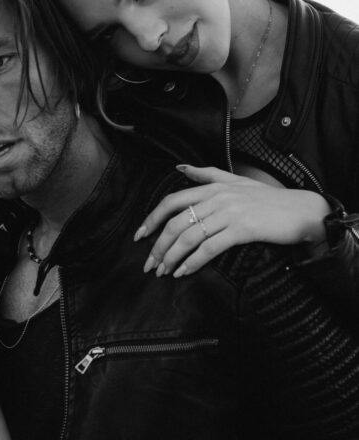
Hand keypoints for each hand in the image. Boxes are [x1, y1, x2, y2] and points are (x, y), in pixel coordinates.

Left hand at [135, 165, 330, 276]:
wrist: (301, 211)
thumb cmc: (268, 199)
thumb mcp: (236, 181)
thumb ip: (206, 175)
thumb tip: (180, 167)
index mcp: (212, 187)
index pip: (172, 201)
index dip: (151, 219)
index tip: (139, 236)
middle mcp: (217, 198)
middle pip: (175, 223)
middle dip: (158, 247)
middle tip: (149, 265)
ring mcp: (229, 213)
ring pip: (189, 237)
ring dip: (172, 258)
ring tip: (164, 272)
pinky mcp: (241, 229)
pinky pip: (209, 248)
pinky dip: (193, 262)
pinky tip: (184, 272)